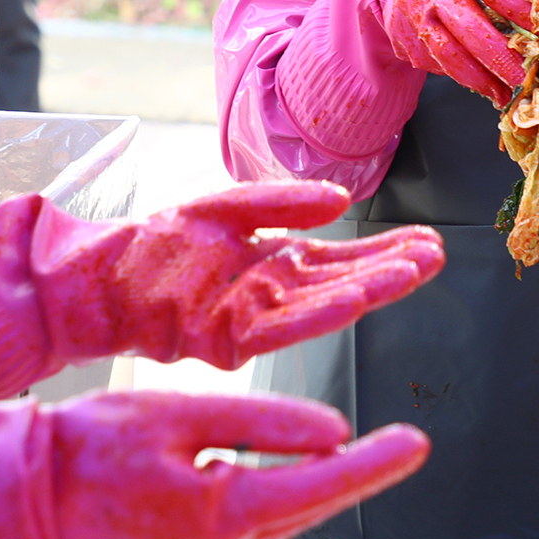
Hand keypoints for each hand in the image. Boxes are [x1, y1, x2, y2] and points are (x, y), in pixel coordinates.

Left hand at [42, 181, 444, 370]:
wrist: (100, 275)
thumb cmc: (159, 246)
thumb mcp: (228, 207)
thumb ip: (282, 201)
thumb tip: (340, 199)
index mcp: (276, 265)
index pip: (343, 259)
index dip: (385, 252)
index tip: (427, 242)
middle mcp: (273, 296)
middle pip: (343, 281)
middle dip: (391, 269)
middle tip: (438, 253)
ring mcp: (253, 319)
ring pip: (323, 303)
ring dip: (370, 288)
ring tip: (415, 269)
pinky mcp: (228, 339)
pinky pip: (283, 327)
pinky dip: (322, 312)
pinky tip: (358, 298)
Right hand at [53, 391, 429, 538]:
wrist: (32, 496)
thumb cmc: (94, 449)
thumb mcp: (182, 415)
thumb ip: (262, 424)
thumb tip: (332, 434)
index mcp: (224, 512)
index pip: (320, 487)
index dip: (373, 464)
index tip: (415, 444)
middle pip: (314, 504)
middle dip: (362, 473)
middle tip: (409, 443)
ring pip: (291, 511)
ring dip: (330, 482)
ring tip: (376, 450)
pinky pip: (262, 515)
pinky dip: (293, 489)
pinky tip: (312, 466)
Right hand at [371, 0, 538, 105]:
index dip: (518, 7)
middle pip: (469, 28)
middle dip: (502, 57)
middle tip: (529, 77)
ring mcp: (413, 18)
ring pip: (447, 54)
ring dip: (479, 79)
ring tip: (506, 94)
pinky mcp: (405, 41)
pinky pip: (435, 64)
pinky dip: (461, 77)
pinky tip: (485, 84)